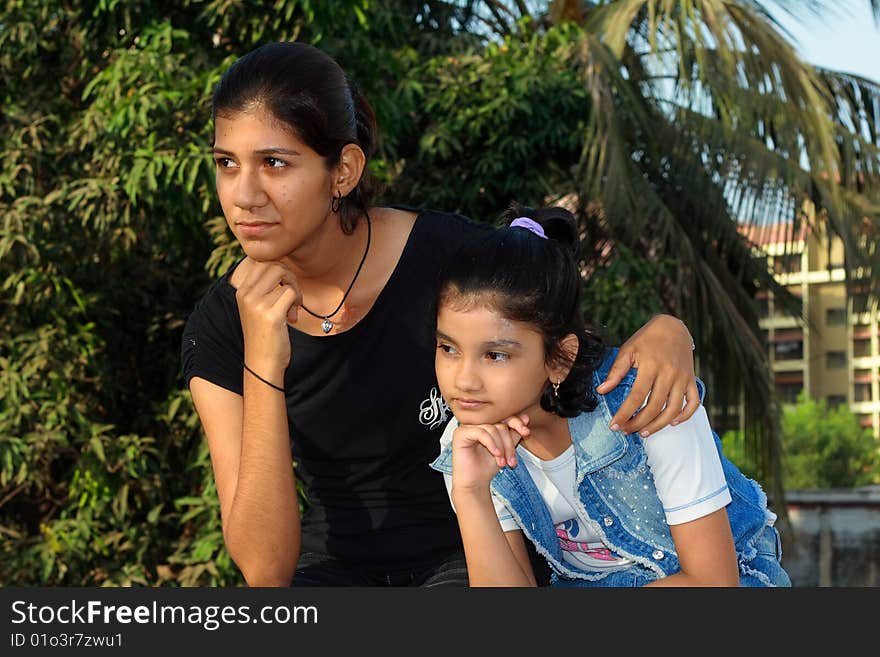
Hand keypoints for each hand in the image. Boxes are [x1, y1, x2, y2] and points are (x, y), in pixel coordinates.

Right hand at [231, 258, 301, 376]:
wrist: (262, 364)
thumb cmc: (265, 335)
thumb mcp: (258, 308)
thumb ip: (264, 288)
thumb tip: (281, 266)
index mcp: (242, 291)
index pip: (262, 262)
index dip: (279, 270)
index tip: (284, 286)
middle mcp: (246, 295)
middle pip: (274, 265)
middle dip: (289, 277)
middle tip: (292, 295)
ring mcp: (257, 305)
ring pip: (285, 277)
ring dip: (295, 291)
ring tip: (292, 308)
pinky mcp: (271, 315)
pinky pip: (291, 293)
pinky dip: (297, 303)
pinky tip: (293, 317)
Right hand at [451, 415, 529, 491]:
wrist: (475, 482)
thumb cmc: (487, 467)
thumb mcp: (507, 449)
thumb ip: (514, 434)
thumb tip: (525, 418)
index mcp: (487, 424)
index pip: (504, 416)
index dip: (517, 423)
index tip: (526, 432)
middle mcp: (477, 423)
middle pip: (500, 424)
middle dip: (509, 443)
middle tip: (512, 460)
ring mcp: (468, 427)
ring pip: (492, 429)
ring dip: (501, 447)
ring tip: (502, 462)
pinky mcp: (460, 433)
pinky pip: (481, 432)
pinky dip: (491, 444)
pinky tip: (496, 454)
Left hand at [596, 314, 698, 436]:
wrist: (673, 327)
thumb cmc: (647, 339)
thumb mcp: (628, 350)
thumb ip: (616, 371)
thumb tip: (601, 391)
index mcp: (651, 366)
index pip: (636, 396)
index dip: (624, 414)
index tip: (614, 426)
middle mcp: (669, 374)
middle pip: (654, 407)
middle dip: (638, 423)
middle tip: (626, 431)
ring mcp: (683, 378)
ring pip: (673, 410)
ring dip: (658, 425)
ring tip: (644, 433)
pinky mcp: (692, 380)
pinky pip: (693, 403)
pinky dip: (685, 416)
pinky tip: (671, 423)